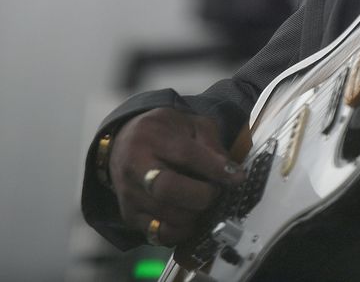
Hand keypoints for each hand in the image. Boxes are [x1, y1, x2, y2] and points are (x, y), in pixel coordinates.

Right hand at [109, 108, 250, 245]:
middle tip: (216, 191)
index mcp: (150, 138)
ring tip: (203, 202)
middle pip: (168, 189)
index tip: (237, 177)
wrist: (122, 144)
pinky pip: (160, 234)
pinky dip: (182, 230)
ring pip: (167, 216)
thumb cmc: (162, 132)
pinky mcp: (130, 217)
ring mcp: (130, 195)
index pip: (185, 155)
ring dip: (196, 214)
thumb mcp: (189, 124)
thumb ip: (210, 143)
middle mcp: (134, 167)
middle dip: (201, 195)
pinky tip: (190, 217)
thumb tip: (230, 172)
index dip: (214, 169)